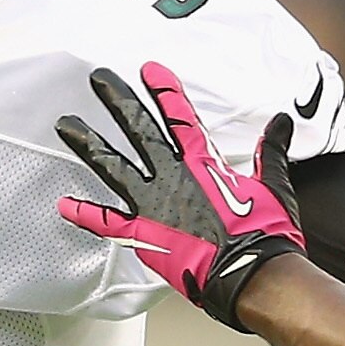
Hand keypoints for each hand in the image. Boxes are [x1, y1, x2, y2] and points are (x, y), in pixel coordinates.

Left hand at [53, 62, 304, 327]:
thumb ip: (272, 152)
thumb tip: (281, 122)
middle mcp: (174, 177)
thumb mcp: (275, 186)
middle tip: (99, 78)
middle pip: (140, 129)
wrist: (254, 274)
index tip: (150, 71)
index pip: (180, 118)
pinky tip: (64, 205)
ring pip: (114, 165)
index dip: (164, 92)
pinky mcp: (144, 234)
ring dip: (89, 144)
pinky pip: (107, 222)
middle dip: (118, 100)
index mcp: (204, 166)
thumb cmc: (267, 236)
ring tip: (67, 126)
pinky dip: (85, 214)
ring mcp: (155, 204)